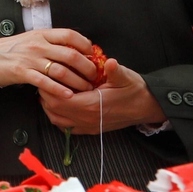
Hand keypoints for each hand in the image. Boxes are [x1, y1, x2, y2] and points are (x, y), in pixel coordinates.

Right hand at [0, 28, 96, 99]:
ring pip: (61, 70)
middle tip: (94, 77)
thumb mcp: (31, 40)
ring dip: (77, 82)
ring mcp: (30, 58)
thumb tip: (75, 49)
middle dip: (87, 68)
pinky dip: (59, 89)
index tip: (93, 55)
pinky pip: (45, 82)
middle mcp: (37, 45)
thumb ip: (50, 43)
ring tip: (86, 89)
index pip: (70, 35)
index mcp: (42, 34)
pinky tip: (68, 95)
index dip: (85, 45)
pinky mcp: (22, 72)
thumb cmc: (11, 50)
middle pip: (70, 55)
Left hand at [41, 58, 166, 132]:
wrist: (147, 107)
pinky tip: (59, 104)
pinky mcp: (91, 129)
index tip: (47, 75)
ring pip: (57, 119)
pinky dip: (58, 117)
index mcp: (93, 105)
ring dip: (49, 106)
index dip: (49, 88)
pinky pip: (67, 127)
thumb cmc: (135, 90)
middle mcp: (88, 118)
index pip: (60, 99)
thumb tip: (111, 62)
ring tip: (50, 91)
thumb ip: (115, 71)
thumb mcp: (126, 77)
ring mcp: (89, 126)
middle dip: (46, 94)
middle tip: (45, 80)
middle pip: (54, 109)